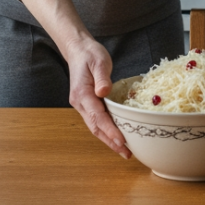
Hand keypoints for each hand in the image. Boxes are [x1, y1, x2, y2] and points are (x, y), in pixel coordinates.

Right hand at [62, 36, 130, 158]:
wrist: (78, 50)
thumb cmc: (90, 54)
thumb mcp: (98, 61)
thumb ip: (102, 77)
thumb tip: (104, 92)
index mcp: (82, 94)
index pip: (97, 116)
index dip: (110, 129)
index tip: (121, 140)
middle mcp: (80, 103)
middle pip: (96, 127)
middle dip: (110, 142)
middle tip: (126, 153)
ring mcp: (82, 105)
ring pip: (96, 127)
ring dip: (109, 140)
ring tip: (125, 151)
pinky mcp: (87, 104)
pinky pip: (97, 121)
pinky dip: (107, 131)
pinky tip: (118, 136)